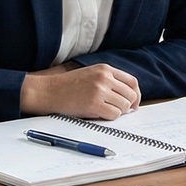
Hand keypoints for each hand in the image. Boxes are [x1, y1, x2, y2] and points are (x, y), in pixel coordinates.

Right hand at [20, 63, 140, 119]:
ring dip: (118, 112)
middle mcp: (104, 77)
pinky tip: (100, 115)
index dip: (136, 94)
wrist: (49, 91)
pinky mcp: (94, 103)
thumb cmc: (68, 86)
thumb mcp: (90, 75)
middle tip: (121, 111)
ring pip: (124, 106)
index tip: (134, 103)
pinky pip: (114, 114)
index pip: (131, 81)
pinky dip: (110, 117)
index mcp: (105, 69)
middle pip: (130, 94)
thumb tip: (128, 99)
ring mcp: (100, 90)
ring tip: (105, 111)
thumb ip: (108, 81)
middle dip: (129, 106)